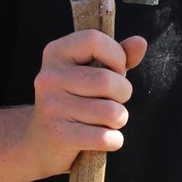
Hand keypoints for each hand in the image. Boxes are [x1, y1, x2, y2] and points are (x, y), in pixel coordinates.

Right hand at [29, 31, 147, 177]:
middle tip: (115, 100)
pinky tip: (104, 138)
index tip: (115, 70)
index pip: (93, 40)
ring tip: (108, 120)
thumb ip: (118, 56)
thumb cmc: (76, 99)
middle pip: (107, 80)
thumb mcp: (95, 71)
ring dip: (119, 118)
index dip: (116, 56)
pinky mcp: (58, 135)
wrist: (41, 141)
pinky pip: (104, 137)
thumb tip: (140, 43)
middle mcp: (49, 77)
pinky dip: (114, 140)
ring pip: (111, 112)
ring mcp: (51, 106)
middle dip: (123, 93)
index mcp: (56, 53)